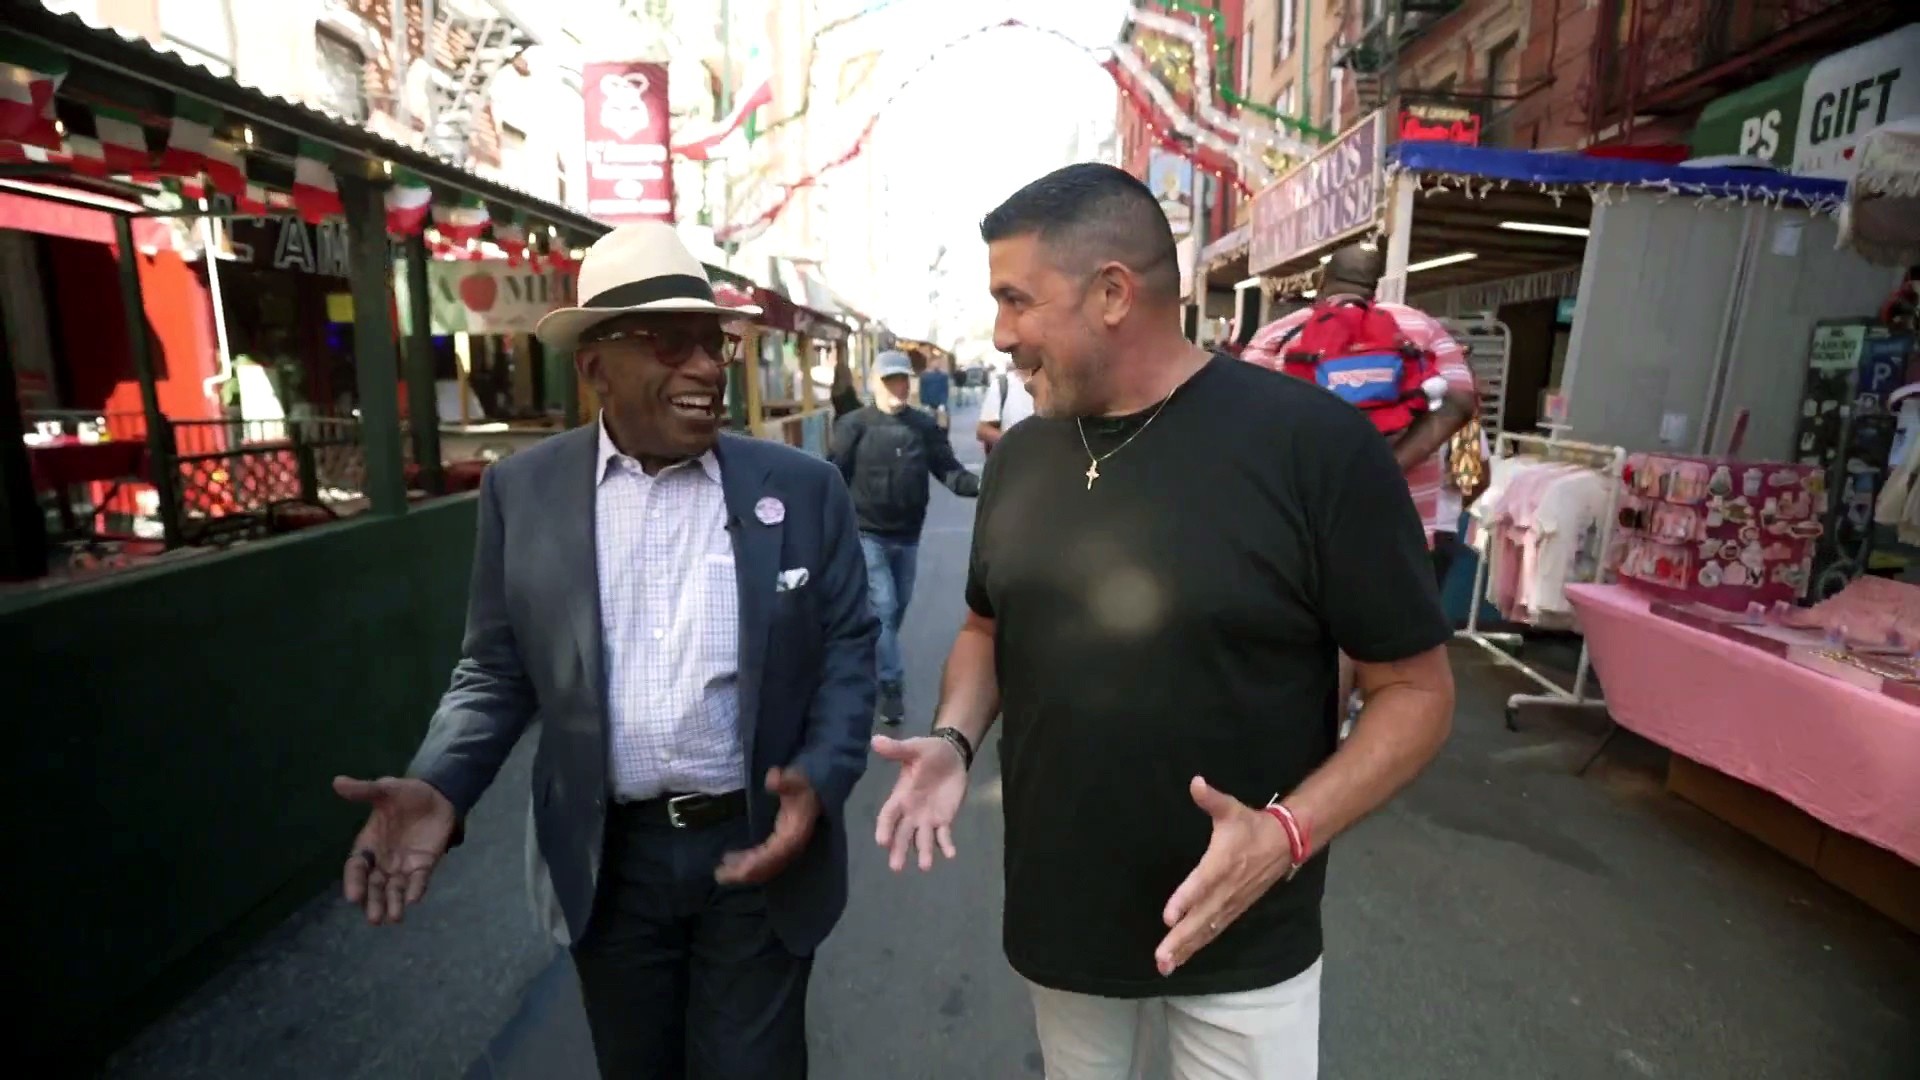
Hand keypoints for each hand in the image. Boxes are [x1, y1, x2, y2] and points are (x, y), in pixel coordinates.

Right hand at [334, 775, 456, 925]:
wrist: (438, 796)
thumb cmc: (408, 794)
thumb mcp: (386, 789)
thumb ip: (364, 790)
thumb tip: (337, 782)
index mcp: (369, 844)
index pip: (357, 867)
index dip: (354, 882)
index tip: (352, 897)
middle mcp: (383, 860)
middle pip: (375, 885)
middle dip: (373, 902)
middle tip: (374, 919)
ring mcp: (404, 865)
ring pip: (395, 889)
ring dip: (393, 903)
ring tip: (393, 918)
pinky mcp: (424, 865)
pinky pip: (418, 880)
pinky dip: (416, 890)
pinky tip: (414, 900)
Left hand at [716, 768, 820, 884]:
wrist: (812, 792)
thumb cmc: (802, 786)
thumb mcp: (795, 780)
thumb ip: (785, 780)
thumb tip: (772, 778)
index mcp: (795, 834)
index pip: (776, 854)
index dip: (758, 863)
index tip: (740, 870)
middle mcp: (791, 846)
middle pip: (768, 867)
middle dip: (745, 873)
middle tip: (720, 876)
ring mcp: (785, 849)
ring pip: (764, 867)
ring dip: (743, 871)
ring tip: (721, 872)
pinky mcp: (779, 847)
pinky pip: (763, 861)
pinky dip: (747, 864)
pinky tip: (731, 859)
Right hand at [872, 734, 967, 871]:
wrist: (951, 755)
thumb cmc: (929, 752)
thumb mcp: (914, 748)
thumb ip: (897, 749)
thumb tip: (875, 740)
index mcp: (901, 796)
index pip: (889, 815)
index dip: (885, 828)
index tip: (882, 842)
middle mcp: (911, 812)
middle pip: (902, 834)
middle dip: (899, 850)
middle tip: (896, 868)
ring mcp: (927, 819)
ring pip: (922, 840)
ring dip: (923, 853)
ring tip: (925, 867)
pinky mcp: (944, 820)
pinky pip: (944, 836)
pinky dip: (946, 846)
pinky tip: (951, 855)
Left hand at [1154, 777, 1293, 976]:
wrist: (1285, 843)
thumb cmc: (1251, 825)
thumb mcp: (1231, 809)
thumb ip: (1211, 799)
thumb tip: (1196, 782)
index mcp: (1222, 864)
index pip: (1202, 884)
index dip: (1185, 899)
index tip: (1168, 916)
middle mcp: (1226, 889)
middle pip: (1201, 917)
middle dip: (1180, 938)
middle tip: (1160, 955)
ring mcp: (1231, 903)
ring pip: (1206, 930)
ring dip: (1186, 948)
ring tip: (1164, 965)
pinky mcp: (1234, 910)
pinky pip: (1213, 932)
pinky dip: (1197, 947)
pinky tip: (1180, 959)